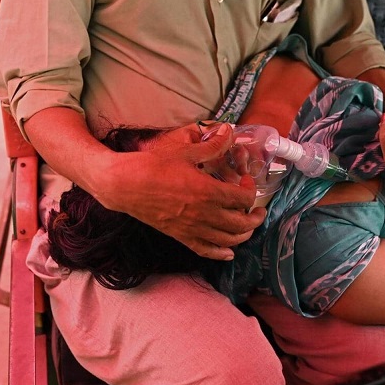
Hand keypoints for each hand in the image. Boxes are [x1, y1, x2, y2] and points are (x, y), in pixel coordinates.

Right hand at [96, 123, 265, 260]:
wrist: (125, 185)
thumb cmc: (154, 166)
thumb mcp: (187, 152)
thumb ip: (212, 146)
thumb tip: (229, 131)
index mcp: (209, 192)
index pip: (244, 199)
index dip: (250, 190)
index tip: (246, 181)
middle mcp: (205, 214)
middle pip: (242, 224)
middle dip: (255, 218)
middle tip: (259, 210)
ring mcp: (193, 228)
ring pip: (228, 241)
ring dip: (243, 235)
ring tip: (247, 226)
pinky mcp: (181, 236)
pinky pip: (206, 251)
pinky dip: (221, 253)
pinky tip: (228, 252)